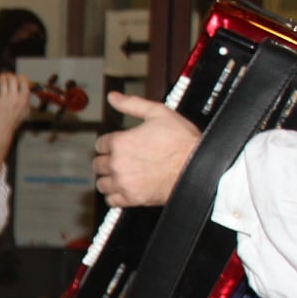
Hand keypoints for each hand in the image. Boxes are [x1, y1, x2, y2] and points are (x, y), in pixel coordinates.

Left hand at [0, 68, 32, 142]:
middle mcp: (15, 98)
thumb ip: (27, 101)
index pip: (24, 81)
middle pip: (13, 78)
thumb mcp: (26, 112)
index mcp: (24, 99)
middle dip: (9, 75)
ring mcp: (4, 100)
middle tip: (7, 78)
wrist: (2, 133)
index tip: (17, 78)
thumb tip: (28, 90)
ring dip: (1, 77)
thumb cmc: (13, 123)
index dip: (20, 77)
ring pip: (3, 80)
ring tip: (0, 79)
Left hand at [94, 91, 200, 206]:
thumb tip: (113, 97)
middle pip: (98, 163)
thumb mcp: (158, 113)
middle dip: (107, 160)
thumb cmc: (182, 141)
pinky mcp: (131, 199)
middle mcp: (117, 163)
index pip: (100, 144)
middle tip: (121, 159)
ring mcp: (124, 182)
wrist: (198, 166)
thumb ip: (132, 104)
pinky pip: (111, 200)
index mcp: (120, 142)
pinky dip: (114, 195)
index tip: (119, 145)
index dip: (110, 142)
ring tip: (121, 174)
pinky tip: (123, 188)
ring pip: (102, 183)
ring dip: (108, 178)